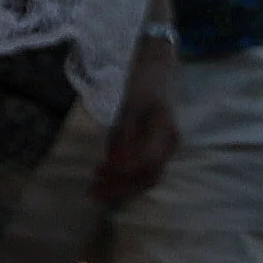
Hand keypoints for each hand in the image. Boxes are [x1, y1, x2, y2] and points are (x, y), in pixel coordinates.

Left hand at [96, 40, 182, 202]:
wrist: (157, 69)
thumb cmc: (143, 83)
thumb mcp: (129, 106)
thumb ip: (124, 137)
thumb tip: (114, 166)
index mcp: (164, 132)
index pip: (146, 165)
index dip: (123, 177)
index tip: (99, 178)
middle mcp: (169, 143)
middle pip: (148, 177)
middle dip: (120, 189)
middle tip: (92, 192)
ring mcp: (167, 147)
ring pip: (146, 177)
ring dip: (121, 186)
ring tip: (95, 186)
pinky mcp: (159, 147)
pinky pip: (143, 168)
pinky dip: (125, 175)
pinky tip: (106, 171)